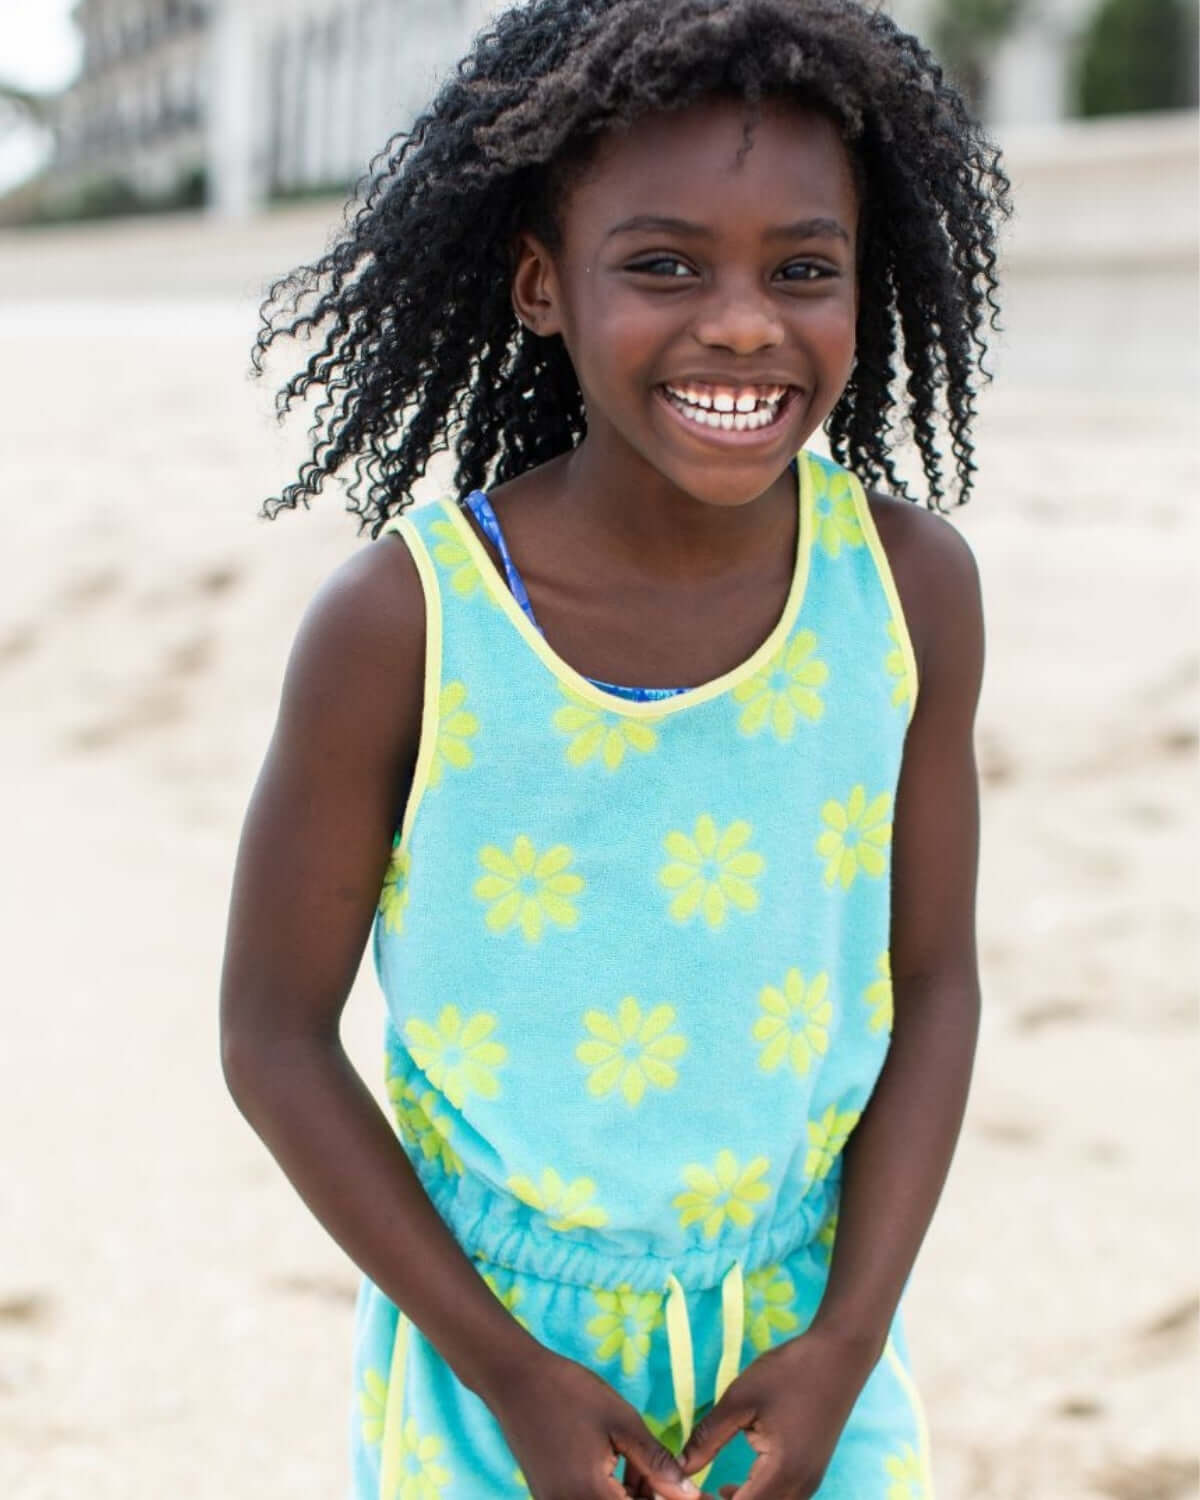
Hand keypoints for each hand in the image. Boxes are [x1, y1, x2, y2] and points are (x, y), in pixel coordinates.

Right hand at [487, 1345, 708, 1499]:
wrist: (514, 1379)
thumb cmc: (569, 1393)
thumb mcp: (621, 1423)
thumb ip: (656, 1464)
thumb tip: (689, 1495)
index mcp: (589, 1498)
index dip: (667, 1499)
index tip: (683, 1485)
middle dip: (649, 1496)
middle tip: (661, 1470)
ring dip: (631, 1495)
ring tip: (639, 1460)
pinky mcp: (550, 1499)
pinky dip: (611, 1491)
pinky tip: (618, 1464)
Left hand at [676, 1328, 877, 1497]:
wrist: (840, 1354)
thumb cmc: (789, 1372)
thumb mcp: (741, 1399)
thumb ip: (708, 1437)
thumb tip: (680, 1467)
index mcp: (782, 1473)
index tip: (683, 1493)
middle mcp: (800, 1487)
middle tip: (692, 1491)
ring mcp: (809, 1483)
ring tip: (705, 1492)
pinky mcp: (811, 1473)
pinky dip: (754, 1499)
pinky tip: (732, 1486)